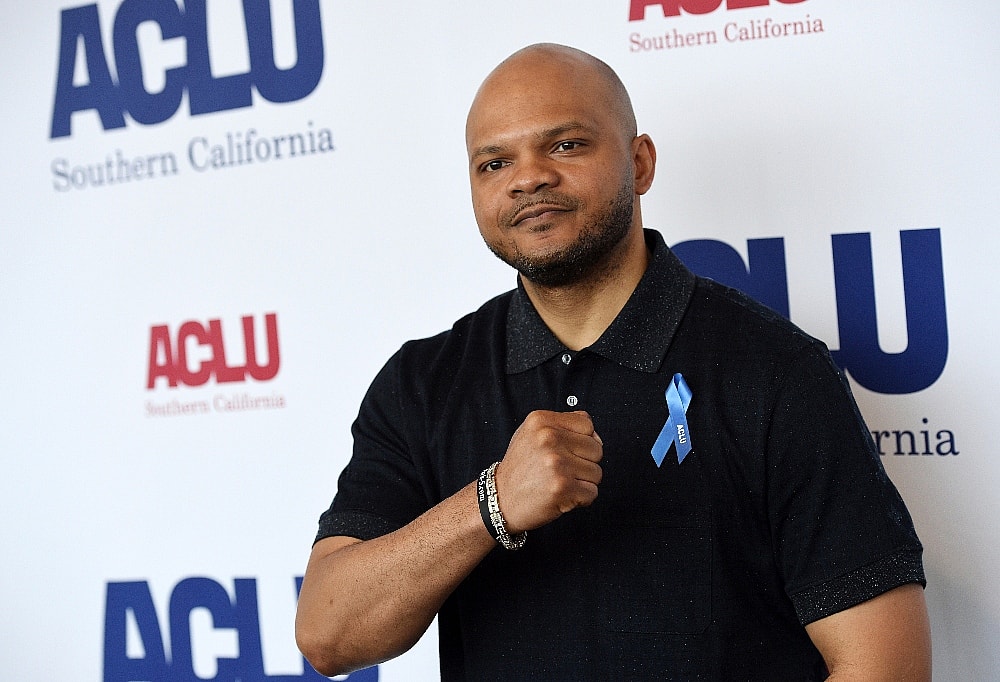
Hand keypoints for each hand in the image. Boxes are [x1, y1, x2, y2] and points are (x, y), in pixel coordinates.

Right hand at [493, 410, 602, 533]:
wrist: (501, 499)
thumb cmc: (521, 468)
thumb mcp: (533, 433)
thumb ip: (564, 426)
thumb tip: (598, 438)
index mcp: (541, 421)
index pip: (587, 425)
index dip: (581, 441)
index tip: (565, 452)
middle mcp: (548, 438)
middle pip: (596, 449)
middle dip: (584, 463)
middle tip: (561, 471)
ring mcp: (556, 463)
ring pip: (596, 473)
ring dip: (583, 482)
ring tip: (559, 482)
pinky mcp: (562, 487)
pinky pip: (592, 492)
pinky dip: (581, 499)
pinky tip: (561, 495)